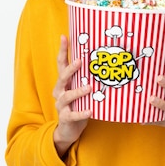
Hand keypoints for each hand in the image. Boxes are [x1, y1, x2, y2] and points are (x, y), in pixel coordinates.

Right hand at [52, 35, 91, 156]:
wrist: (69, 129)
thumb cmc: (78, 104)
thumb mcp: (81, 89)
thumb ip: (87, 78)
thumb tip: (104, 62)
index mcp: (63, 82)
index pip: (61, 63)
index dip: (63, 50)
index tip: (64, 36)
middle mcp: (60, 91)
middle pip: (62, 77)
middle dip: (71, 68)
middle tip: (81, 61)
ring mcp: (61, 105)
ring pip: (67, 96)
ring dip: (78, 91)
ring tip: (89, 87)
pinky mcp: (65, 117)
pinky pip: (73, 114)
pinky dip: (82, 112)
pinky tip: (91, 110)